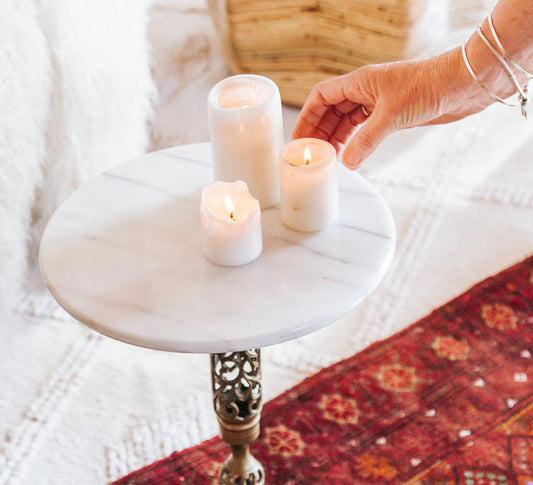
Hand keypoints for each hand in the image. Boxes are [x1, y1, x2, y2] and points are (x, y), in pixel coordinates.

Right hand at [292, 47, 489, 168]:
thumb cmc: (429, 86)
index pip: (322, 96)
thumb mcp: (392, 115)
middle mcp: (365, 90)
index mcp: (359, 81)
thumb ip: (367, 140)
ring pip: (346, 121)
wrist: (462, 86)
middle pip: (331, 111)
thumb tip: (348, 164)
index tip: (300, 137)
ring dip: (336, 139)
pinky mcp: (390, 115)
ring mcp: (377, 103)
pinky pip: (363, 129)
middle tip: (310, 154)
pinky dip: (355, 142)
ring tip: (327, 158)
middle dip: (319, 131)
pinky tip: (350, 156)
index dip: (308, 116)